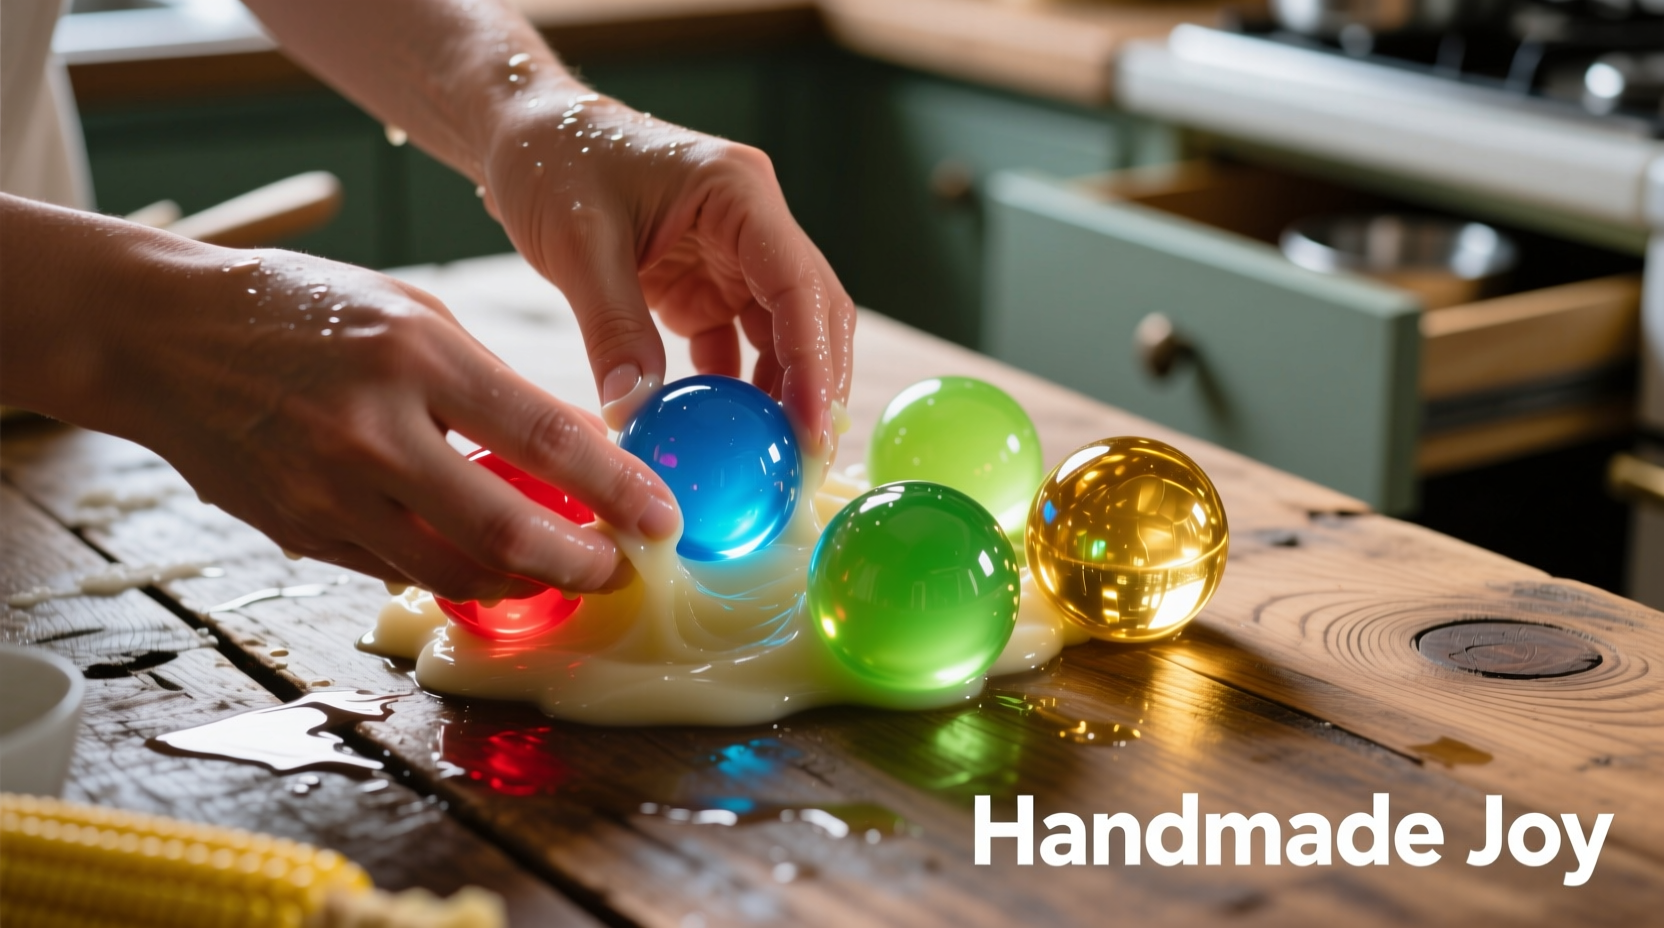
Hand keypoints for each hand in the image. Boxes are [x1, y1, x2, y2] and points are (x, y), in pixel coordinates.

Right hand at [4, 208, 680, 601]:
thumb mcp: (412, 313)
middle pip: (503, 527)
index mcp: (415, 354)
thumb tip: (574, 451)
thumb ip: (490, 383)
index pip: (543, 435)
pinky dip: (452, 576)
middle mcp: (374, 429)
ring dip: (520, 583)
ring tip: (559, 573)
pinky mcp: (301, 530)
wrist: (164, 334)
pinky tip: (487, 569)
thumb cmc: (305, 309)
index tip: (662, 518)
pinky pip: (397, 573)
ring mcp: (331, 489)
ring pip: (451, 570)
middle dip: (577, 563)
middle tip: (617, 571)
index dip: (615, 488)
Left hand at [479, 90, 855, 455]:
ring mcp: (734, 256)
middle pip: (811, 313)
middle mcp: (752, 223)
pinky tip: (724, 436)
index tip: (811, 428)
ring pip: (784, 335)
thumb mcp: (578, 243)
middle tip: (805, 463)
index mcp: (738, 193)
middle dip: (816, 388)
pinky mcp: (707, 284)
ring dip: (782, 395)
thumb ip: (613, 328)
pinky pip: (737, 345)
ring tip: (772, 461)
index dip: (814, 362)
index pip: (799, 285)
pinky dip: (735, 390)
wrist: (526, 133)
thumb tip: (633, 413)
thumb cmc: (553, 159)